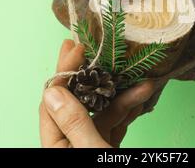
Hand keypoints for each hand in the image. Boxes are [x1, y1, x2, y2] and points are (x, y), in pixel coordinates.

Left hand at [39, 40, 161, 146]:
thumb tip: (53, 91)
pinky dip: (128, 110)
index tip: (77, 48)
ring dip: (122, 95)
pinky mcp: (106, 146)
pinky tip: (141, 98)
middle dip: (86, 72)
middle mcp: (70, 141)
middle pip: (77, 99)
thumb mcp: (91, 150)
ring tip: (142, 81)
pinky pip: (115, 122)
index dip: (65, 71)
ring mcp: (89, 143)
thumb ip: (74, 122)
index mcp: (58, 143)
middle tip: (88, 44)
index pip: (54, 99)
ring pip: (102, 110)